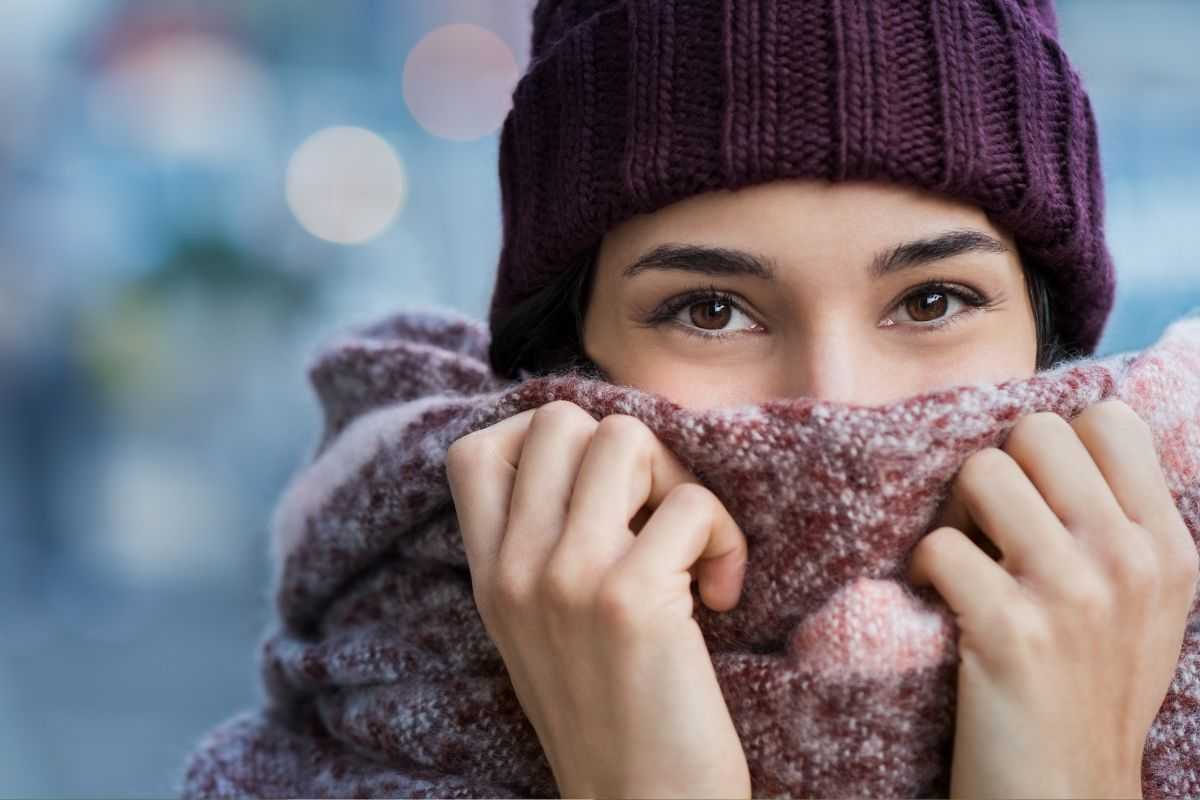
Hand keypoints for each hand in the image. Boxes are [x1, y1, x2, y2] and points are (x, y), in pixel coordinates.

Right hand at [445, 400, 751, 798]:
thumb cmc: (611, 718)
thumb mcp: (541, 631)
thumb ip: (542, 550)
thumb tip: (601, 454)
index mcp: (489, 576)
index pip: (476, 452)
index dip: (545, 442)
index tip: (599, 491)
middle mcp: (514, 568)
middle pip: (562, 421)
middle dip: (629, 452)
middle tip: (656, 517)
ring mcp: (566, 578)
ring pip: (626, 438)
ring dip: (679, 482)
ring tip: (691, 549)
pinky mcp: (629, 599)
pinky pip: (692, 504)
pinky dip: (726, 539)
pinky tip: (722, 597)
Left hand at [908, 399, 1198, 798]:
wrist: (1066, 796)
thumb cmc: (1089, 695)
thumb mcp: (1144, 606)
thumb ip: (1119, 527)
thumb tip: (1060, 444)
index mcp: (1167, 547)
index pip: (1109, 420)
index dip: (1054, 445)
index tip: (1034, 494)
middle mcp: (1129, 560)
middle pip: (1036, 432)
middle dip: (998, 469)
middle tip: (985, 526)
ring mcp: (1073, 593)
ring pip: (982, 472)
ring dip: (954, 514)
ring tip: (961, 562)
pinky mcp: (1010, 630)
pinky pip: (939, 545)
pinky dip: (922, 569)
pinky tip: (936, 602)